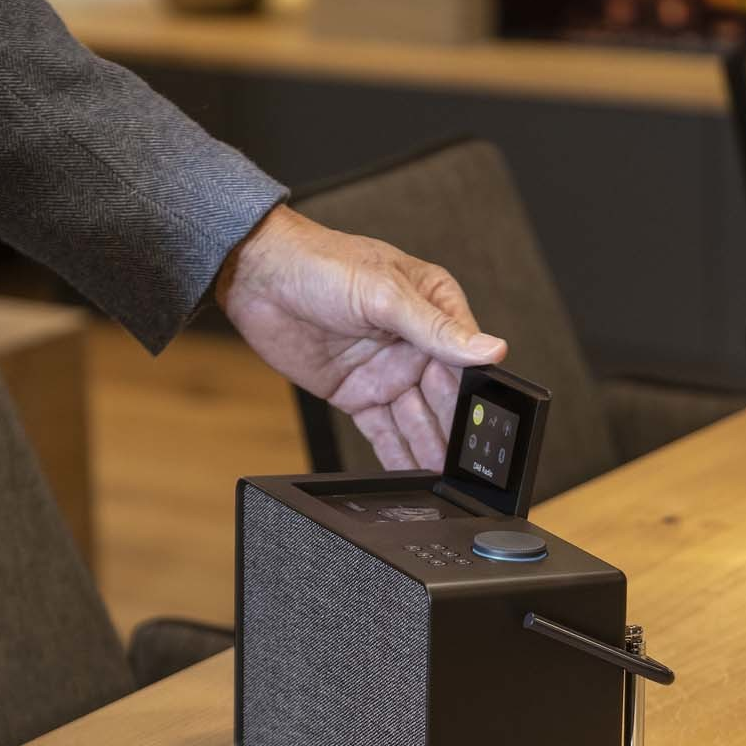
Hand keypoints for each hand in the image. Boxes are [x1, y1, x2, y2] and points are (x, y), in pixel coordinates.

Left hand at [216, 205, 506, 469]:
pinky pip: (383, 432)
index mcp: (434, 306)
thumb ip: (437, 329)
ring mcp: (385, 371)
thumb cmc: (320, 264)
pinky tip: (412, 476)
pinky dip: (396, 455)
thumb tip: (490, 350)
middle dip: (454, 431)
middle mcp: (414, 342)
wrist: (255, 278)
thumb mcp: (384, 293)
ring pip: (416, 420)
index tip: (487, 430)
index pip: (466, 359)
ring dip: (429, 450)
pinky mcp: (356, 394)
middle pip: (444, 397)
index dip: (477, 396)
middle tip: (467, 467)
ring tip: (445, 481)